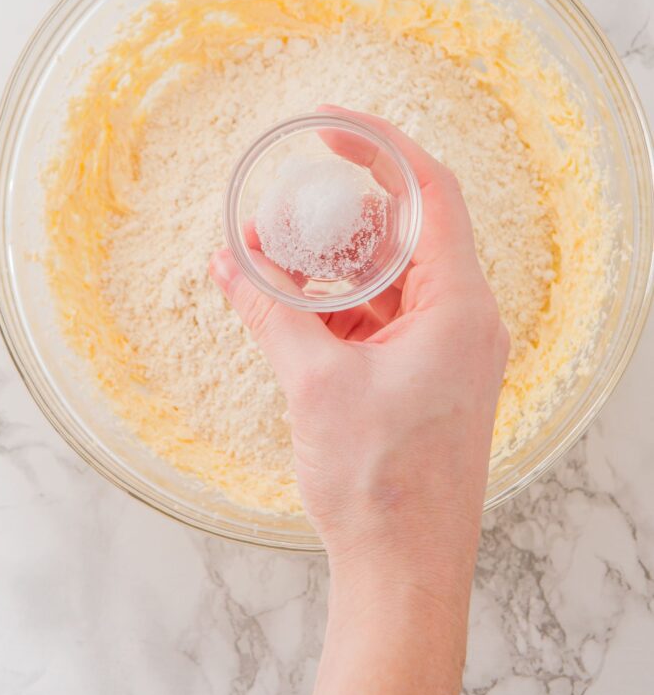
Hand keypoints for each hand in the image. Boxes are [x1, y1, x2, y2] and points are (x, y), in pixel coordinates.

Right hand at [210, 108, 507, 591]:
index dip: (383, 148)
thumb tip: (230, 267)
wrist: (407, 568)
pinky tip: (290, 307)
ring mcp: (449, 352)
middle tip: (287, 199)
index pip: (431, 194)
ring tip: (271, 257)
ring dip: (335, 265)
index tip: (332, 125)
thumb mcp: (314, 385)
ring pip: (392, 280)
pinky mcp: (427, 379)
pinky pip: (385, 320)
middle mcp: (464, 322)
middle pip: (409, 234)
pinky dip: (341, 307)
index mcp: (458, 308)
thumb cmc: (381, 485)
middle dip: (343, 213)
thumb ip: (270, 314)